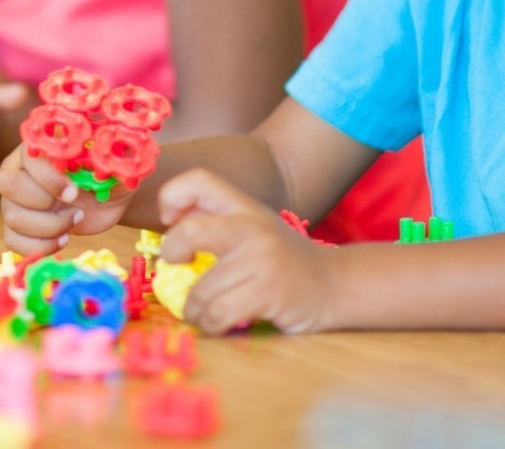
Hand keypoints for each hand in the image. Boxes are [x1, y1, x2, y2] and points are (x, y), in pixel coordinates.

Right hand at [0, 143, 134, 256]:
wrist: (107, 199)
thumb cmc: (106, 176)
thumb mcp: (110, 166)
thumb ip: (103, 160)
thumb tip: (101, 160)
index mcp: (39, 147)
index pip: (28, 158)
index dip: (48, 178)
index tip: (74, 193)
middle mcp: (19, 170)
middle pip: (6, 185)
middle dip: (44, 202)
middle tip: (75, 206)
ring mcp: (14, 199)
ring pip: (12, 217)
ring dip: (49, 227)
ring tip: (75, 219)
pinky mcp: (18, 226)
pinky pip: (12, 240)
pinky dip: (40, 246)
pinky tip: (64, 239)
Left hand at [158, 168, 339, 335]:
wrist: (334, 285)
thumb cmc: (281, 259)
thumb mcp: (252, 228)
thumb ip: (214, 220)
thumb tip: (169, 221)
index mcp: (244, 206)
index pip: (199, 179)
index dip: (172, 196)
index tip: (170, 221)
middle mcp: (252, 226)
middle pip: (189, 231)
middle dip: (171, 253)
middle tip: (175, 266)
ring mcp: (260, 259)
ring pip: (201, 290)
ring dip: (193, 309)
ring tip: (202, 311)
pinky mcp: (267, 293)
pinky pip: (218, 314)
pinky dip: (210, 324)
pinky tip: (217, 323)